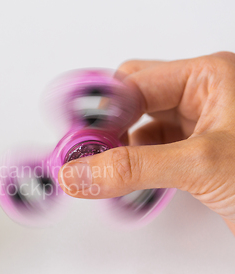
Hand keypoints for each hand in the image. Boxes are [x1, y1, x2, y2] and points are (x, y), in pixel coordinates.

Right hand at [58, 52, 234, 233]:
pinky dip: (132, 169)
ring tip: (96, 172)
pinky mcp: (196, 157)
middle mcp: (202, 98)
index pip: (134, 82)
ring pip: (139, 130)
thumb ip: (134, 168)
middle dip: (106, 127)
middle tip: (82, 152)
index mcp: (209, 78)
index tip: (76, 137)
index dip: (101, 109)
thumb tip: (82, 172)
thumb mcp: (203, 165)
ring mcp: (199, 128)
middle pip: (132, 101)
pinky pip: (150, 154)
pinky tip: (122, 182)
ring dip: (116, 151)